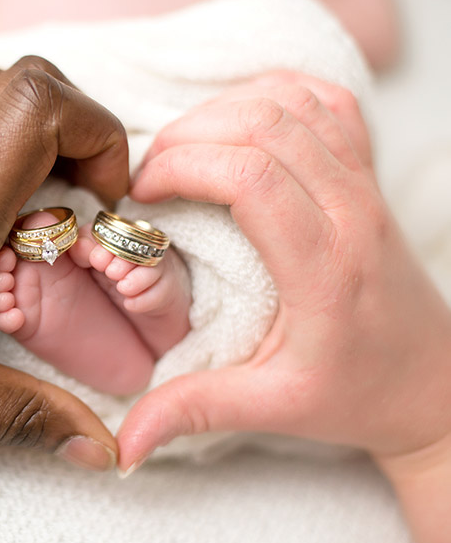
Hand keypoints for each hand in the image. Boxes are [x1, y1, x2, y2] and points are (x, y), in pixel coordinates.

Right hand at [122, 72, 450, 542]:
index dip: (182, 166)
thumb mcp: (270, 408)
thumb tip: (121, 445)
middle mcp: (350, 211)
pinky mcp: (365, 173)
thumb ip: (192, 412)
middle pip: (263, 124)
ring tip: (184, 153)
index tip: (140, 194)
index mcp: (326, 265)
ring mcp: (364, 184)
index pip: (251, 175)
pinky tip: (237, 127)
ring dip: (223, 112)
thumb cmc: (355, 394)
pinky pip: (322, 102)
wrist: (432, 384)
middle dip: (188, 136)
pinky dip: (270, 97)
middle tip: (148, 175)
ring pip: (291, 102)